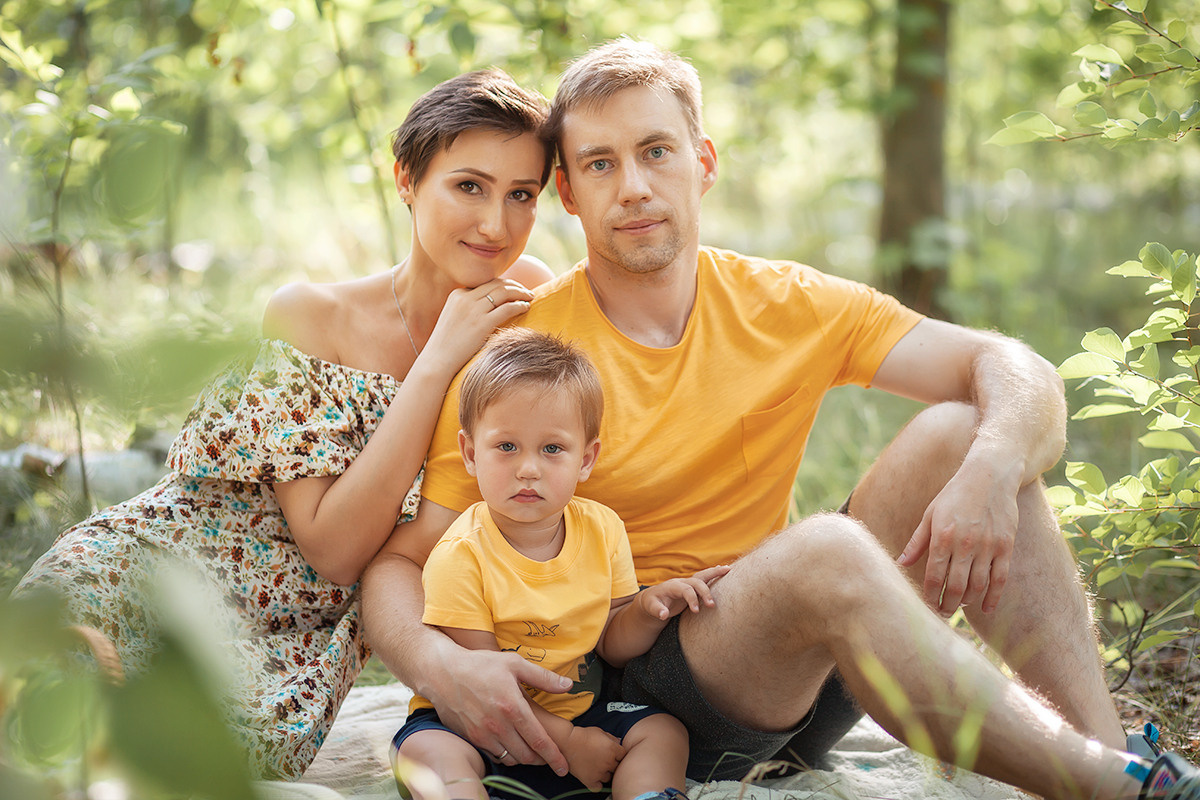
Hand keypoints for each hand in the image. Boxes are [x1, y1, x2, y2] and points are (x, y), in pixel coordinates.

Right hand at [422, 278, 533, 373]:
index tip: (514, 289)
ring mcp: (473, 310)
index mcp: (457, 294)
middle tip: (526, 291)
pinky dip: (519, 305)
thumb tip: (488, 307)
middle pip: (497, 284)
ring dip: (520, 293)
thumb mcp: (453, 318)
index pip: (486, 283)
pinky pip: (507, 308)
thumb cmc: (446, 345)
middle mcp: (465, 298)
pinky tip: (526, 307)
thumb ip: (467, 309)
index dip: (503, 284)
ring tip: (530, 297)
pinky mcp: (482, 323)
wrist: (437, 361)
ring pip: (504, 292)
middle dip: (515, 285)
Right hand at [425, 647, 570, 774]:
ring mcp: (483, 734)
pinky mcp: (471, 738)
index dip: (554, 756)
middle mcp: (498, 726)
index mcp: (513, 707)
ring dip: (523, 758)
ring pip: (510, 759)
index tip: (563, 766)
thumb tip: (568, 685)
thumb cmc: (480, 665)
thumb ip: (543, 677)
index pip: (539, 741)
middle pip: (527, 755)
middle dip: (541, 759)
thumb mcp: (514, 663)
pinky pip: (494, 755)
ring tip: (530, 749)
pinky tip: (510, 744)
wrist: (442, 672)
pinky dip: (506, 754)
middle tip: (548, 755)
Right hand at [560, 725, 624, 789]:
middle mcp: (608, 762)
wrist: (567, 742)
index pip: (623, 755)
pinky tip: (593, 777)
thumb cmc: (583, 735)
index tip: (612, 753)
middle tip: (602, 759)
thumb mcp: (600, 732)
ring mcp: (599, 772)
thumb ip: (612, 738)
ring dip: (604, 773)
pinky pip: (598, 787)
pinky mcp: (590, 780)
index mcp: (613, 749)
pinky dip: (597, 784)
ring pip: (608, 777)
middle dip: (611, 763)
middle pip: (617, 767)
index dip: (618, 754)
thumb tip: (619, 743)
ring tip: (596, 766)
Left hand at [638, 565, 730, 619]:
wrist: (652, 599)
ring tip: (728, 569)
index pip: (685, 590)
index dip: (692, 599)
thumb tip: (663, 615)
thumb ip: (657, 610)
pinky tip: (723, 570)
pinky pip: (704, 579)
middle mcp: (681, 582)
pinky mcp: (692, 587)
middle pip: (696, 581)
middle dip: (705, 591)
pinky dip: (713, 575)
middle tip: (712, 605)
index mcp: (672, 586)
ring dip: (714, 573)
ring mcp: (687, 583)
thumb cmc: (652, 604)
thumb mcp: (651, 608)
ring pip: (702, 576)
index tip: (696, 611)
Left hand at [897, 454, 1019, 615]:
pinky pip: (1000, 579)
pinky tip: (985, 608)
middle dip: (947, 605)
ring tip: (958, 607)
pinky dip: (993, 597)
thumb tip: (901, 564)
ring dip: (967, 602)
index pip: (934, 576)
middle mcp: (965, 544)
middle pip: (956, 587)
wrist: (991, 475)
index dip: (930, 596)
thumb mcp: (930, 513)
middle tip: (942, 613)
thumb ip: (917, 541)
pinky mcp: (1006, 546)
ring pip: (978, 586)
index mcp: (942, 536)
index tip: (926, 606)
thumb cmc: (955, 494)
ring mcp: (988, 546)